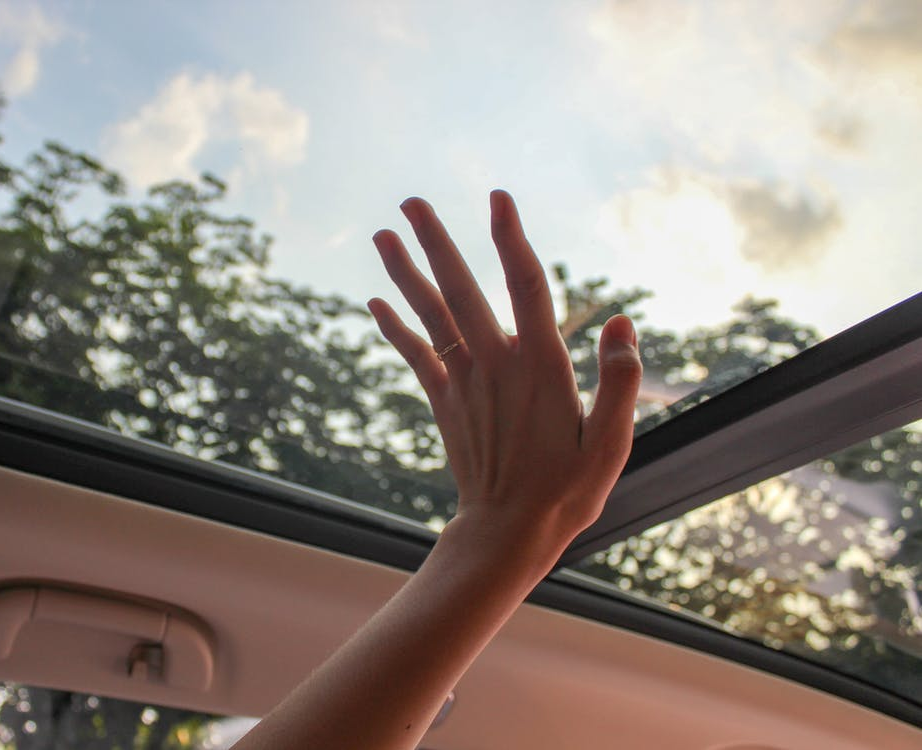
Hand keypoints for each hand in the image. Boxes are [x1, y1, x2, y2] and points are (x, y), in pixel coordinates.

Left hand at [368, 190, 641, 582]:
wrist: (507, 534)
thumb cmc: (567, 490)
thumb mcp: (611, 442)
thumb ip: (618, 380)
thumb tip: (620, 319)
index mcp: (541, 366)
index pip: (525, 286)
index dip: (510, 239)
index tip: (498, 198)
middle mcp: (496, 364)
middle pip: (461, 290)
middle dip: (436, 242)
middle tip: (411, 201)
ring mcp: (465, 383)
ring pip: (431, 316)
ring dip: (405, 273)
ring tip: (383, 234)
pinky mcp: (445, 404)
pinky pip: (417, 356)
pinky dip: (396, 327)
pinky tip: (375, 302)